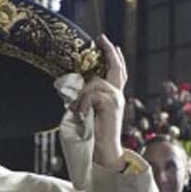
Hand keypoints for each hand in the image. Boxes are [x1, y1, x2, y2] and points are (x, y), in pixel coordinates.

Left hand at [70, 35, 126, 169]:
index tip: (109, 44)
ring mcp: (116, 99)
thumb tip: (72, 87)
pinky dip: (83, 104)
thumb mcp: (86, 113)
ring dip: (81, 96)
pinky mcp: (112, 105)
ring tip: (78, 111)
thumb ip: (84, 99)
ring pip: (95, 83)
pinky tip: (81, 115)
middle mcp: (117, 96)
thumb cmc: (92, 136)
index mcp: (113, 97)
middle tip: (102, 38)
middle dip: (109, 51)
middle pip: (116, 68)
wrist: (103, 153)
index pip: (117, 73)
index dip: (115, 58)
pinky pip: (92, 94)